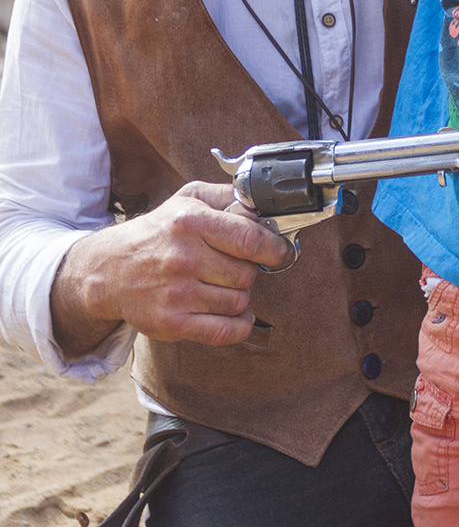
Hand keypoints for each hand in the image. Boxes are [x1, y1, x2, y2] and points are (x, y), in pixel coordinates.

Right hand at [52, 182, 293, 354]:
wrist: (110, 269)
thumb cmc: (158, 232)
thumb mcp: (188, 199)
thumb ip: (226, 195)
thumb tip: (262, 200)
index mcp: (190, 222)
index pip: (248, 238)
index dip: (274, 247)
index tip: (280, 251)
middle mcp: (183, 258)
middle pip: (246, 273)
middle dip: (249, 271)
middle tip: (236, 266)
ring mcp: (176, 293)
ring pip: (238, 301)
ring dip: (240, 295)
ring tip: (225, 285)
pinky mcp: (172, 323)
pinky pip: (224, 331)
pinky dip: (239, 325)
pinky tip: (236, 314)